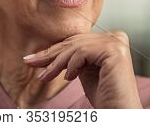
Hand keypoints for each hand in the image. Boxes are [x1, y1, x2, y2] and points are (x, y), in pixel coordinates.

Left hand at [23, 31, 141, 107]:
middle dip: (49, 55)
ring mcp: (116, 42)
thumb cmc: (104, 97)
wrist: (120, 114)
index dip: (53, 51)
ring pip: (75, 48)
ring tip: (44, 76)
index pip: (76, 41)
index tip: (33, 59)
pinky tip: (69, 78)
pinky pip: (82, 53)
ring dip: (56, 64)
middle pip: (74, 43)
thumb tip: (46, 52)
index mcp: (110, 39)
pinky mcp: (114, 50)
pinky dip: (71, 66)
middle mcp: (115, 37)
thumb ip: (72, 57)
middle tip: (29, 62)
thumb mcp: (82, 71)